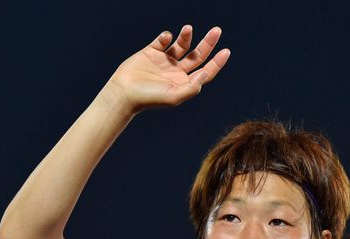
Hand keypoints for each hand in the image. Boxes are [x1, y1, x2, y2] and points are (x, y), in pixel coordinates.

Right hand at [107, 25, 230, 112]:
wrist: (124, 92)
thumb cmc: (149, 98)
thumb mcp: (174, 97)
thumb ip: (192, 87)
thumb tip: (205, 74)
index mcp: (185, 83)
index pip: (206, 71)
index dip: (217, 62)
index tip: (226, 51)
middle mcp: (177, 71)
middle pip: (198, 55)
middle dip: (208, 43)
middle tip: (217, 30)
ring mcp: (164, 61)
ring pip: (181, 45)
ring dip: (186, 36)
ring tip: (188, 28)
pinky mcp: (151, 52)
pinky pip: (162, 41)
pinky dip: (166, 37)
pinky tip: (166, 38)